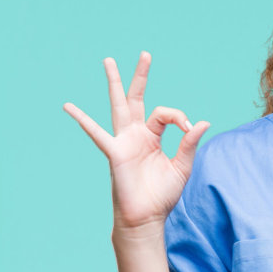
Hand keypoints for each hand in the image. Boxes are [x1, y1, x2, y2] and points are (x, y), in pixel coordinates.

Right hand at [63, 52, 210, 231]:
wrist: (147, 218)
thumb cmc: (162, 195)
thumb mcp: (182, 167)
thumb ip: (189, 144)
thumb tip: (203, 122)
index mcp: (153, 137)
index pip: (166, 114)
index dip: (180, 118)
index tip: (190, 129)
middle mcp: (136, 135)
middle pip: (137, 98)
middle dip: (140, 76)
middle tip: (145, 54)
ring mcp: (124, 141)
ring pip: (119, 105)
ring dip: (115, 83)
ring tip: (109, 60)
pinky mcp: (115, 152)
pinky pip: (97, 133)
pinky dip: (83, 120)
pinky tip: (69, 107)